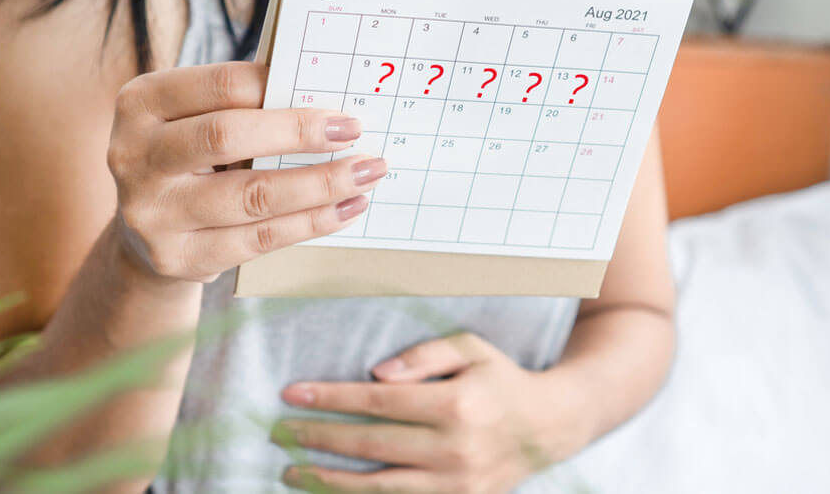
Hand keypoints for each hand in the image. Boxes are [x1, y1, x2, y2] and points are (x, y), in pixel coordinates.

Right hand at [107, 61, 385, 283]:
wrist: (146, 234)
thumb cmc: (192, 158)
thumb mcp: (198, 119)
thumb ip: (245, 105)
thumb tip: (328, 98)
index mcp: (142, 103)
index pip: (218, 86)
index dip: (277, 86)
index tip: (329, 96)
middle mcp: (134, 155)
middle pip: (227, 136)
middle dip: (300, 133)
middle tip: (354, 132)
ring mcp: (151, 212)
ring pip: (251, 196)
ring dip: (320, 184)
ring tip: (366, 173)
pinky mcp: (178, 258)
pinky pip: (259, 239)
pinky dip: (311, 222)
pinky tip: (346, 208)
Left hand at [275, 333, 585, 493]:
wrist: (549, 425)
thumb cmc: (501, 379)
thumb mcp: (470, 349)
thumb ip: (424, 356)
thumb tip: (376, 373)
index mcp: (456, 404)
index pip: (377, 401)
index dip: (331, 397)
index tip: (292, 393)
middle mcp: (454, 448)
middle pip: (370, 445)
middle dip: (318, 438)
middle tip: (280, 432)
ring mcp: (456, 484)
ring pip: (378, 486)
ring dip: (328, 479)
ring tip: (292, 470)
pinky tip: (332, 490)